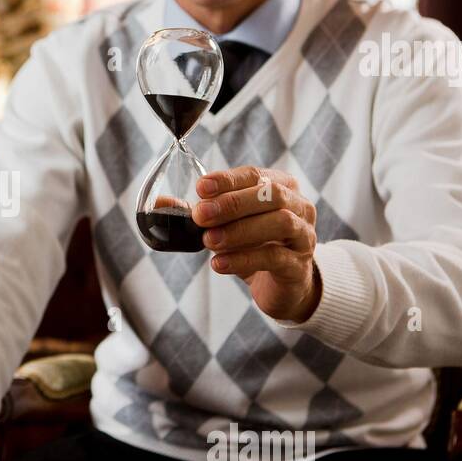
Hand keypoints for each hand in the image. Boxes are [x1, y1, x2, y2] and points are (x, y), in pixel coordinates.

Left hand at [191, 165, 321, 322]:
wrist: (281, 285)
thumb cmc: (254, 245)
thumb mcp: (226, 225)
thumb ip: (197, 213)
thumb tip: (158, 203)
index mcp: (281, 187)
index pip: (255, 175)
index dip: (227, 180)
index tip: (200, 187)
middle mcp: (298, 207)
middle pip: (271, 195)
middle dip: (232, 203)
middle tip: (200, 216)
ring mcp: (303, 236)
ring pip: (279, 223)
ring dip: (239, 230)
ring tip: (209, 241)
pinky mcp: (298, 266)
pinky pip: (275, 257)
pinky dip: (244, 259)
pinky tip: (219, 264)